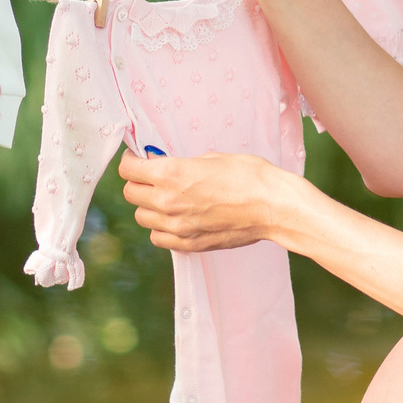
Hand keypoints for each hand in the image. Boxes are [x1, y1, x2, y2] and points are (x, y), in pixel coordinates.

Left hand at [119, 150, 301, 251]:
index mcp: (171, 174)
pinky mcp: (189, 244)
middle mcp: (168, 202)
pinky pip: (158, 237)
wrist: (273, 207)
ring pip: (142, 217)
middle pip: (131, 193)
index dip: (131, 161)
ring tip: (167, 199)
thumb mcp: (211, 157)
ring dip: (149, 206)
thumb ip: (180, 164)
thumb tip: (162, 166)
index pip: (128, 169)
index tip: (138, 159)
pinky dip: (161, 228)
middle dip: (139, 182)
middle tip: (153, 177)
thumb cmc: (249, 176)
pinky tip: (176, 218)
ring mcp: (177, 227)